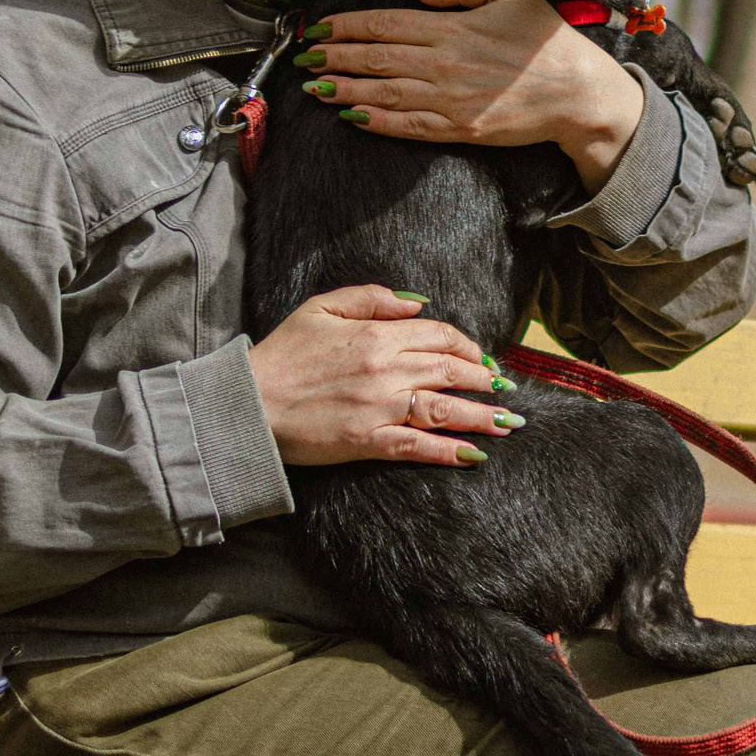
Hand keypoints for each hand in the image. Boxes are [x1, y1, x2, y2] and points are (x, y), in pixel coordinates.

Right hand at [249, 284, 524, 469]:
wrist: (247, 402)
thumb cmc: (281, 354)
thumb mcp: (321, 308)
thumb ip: (372, 300)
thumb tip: (416, 304)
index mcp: (376, 336)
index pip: (439, 335)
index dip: (467, 345)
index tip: (480, 357)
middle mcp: (386, 370)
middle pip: (450, 371)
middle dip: (483, 379)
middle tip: (503, 388)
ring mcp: (379, 408)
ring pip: (444, 409)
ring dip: (482, 416)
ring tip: (508, 422)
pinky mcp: (368, 441)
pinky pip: (418, 447)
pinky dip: (449, 451)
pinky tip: (473, 455)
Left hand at [296, 0, 645, 191]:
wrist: (577, 93)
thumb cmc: (546, 40)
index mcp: (452, 27)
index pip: (384, 23)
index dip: (346, 25)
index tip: (319, 27)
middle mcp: (443, 62)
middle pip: (374, 57)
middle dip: (334, 57)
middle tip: (303, 58)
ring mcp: (448, 99)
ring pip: (381, 92)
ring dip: (343, 90)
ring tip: (314, 88)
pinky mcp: (458, 128)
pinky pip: (407, 125)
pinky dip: (375, 121)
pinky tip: (351, 117)